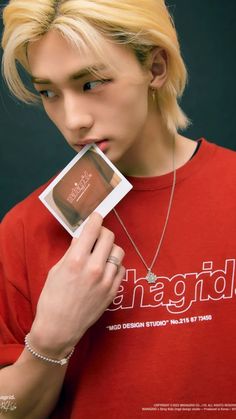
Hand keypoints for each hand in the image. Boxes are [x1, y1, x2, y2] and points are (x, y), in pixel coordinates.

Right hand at [30, 212, 124, 357]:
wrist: (59, 328)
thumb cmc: (52, 299)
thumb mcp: (56, 270)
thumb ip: (71, 252)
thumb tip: (81, 237)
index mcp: (76, 260)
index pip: (93, 230)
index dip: (96, 219)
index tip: (96, 216)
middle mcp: (94, 268)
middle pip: (109, 237)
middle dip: (103, 232)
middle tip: (97, 235)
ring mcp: (106, 281)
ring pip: (118, 252)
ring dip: (110, 249)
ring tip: (102, 254)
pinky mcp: (113, 292)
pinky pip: (121, 269)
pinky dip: (115, 265)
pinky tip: (105, 269)